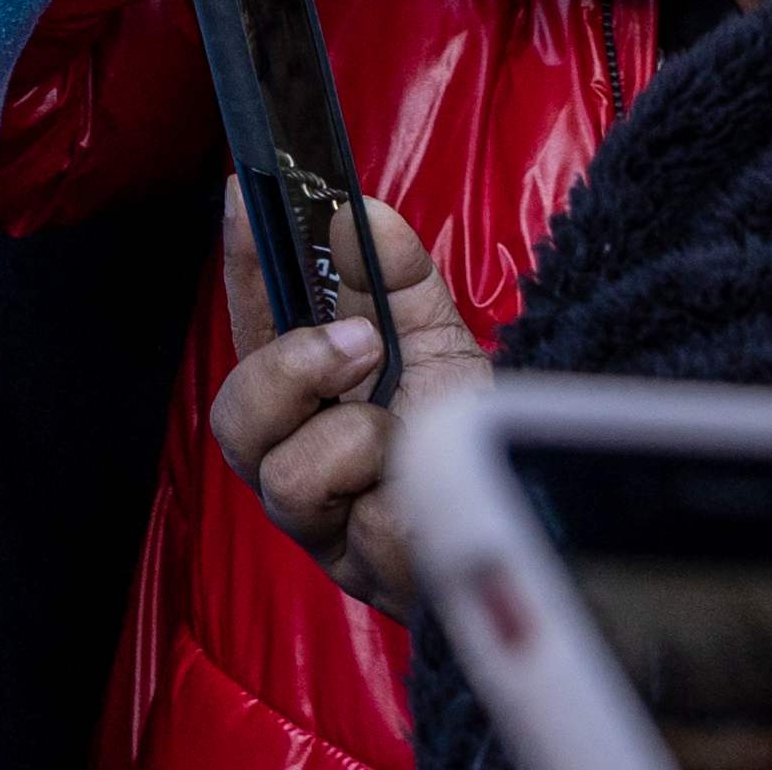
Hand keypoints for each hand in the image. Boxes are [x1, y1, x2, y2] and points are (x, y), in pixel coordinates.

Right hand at [207, 183, 486, 614]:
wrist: (538, 517)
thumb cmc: (466, 432)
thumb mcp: (438, 341)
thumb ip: (399, 277)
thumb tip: (357, 211)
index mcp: (305, 396)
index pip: (252, 325)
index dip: (243, 264)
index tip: (244, 196)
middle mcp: (296, 459)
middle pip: (233, 417)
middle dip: (291, 366)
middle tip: (364, 341)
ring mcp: (324, 524)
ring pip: (284, 478)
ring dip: (355, 441)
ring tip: (405, 438)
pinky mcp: (364, 573)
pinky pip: (365, 529)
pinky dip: (406, 500)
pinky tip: (425, 495)